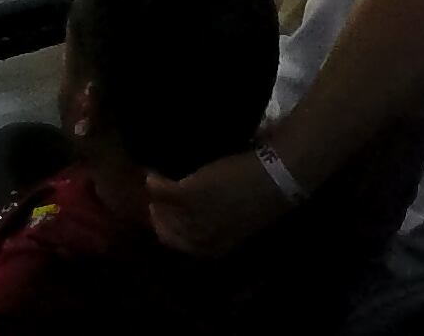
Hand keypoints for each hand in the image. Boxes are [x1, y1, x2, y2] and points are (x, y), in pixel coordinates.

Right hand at [143, 150, 292, 256]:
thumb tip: (199, 217)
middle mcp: (200, 238)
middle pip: (166, 232)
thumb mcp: (239, 223)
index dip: (167, 233)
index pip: (180, 246)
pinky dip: (154, 183)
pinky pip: (163, 191)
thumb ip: (217, 225)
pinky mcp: (189, 195)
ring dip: (153, 200)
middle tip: (151, 203)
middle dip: (156, 218)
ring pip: (162, 212)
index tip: (161, 219)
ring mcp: (194, 217)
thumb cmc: (262, 201)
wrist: (273, 181)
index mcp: (214, 248)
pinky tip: (151, 175)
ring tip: (152, 184)